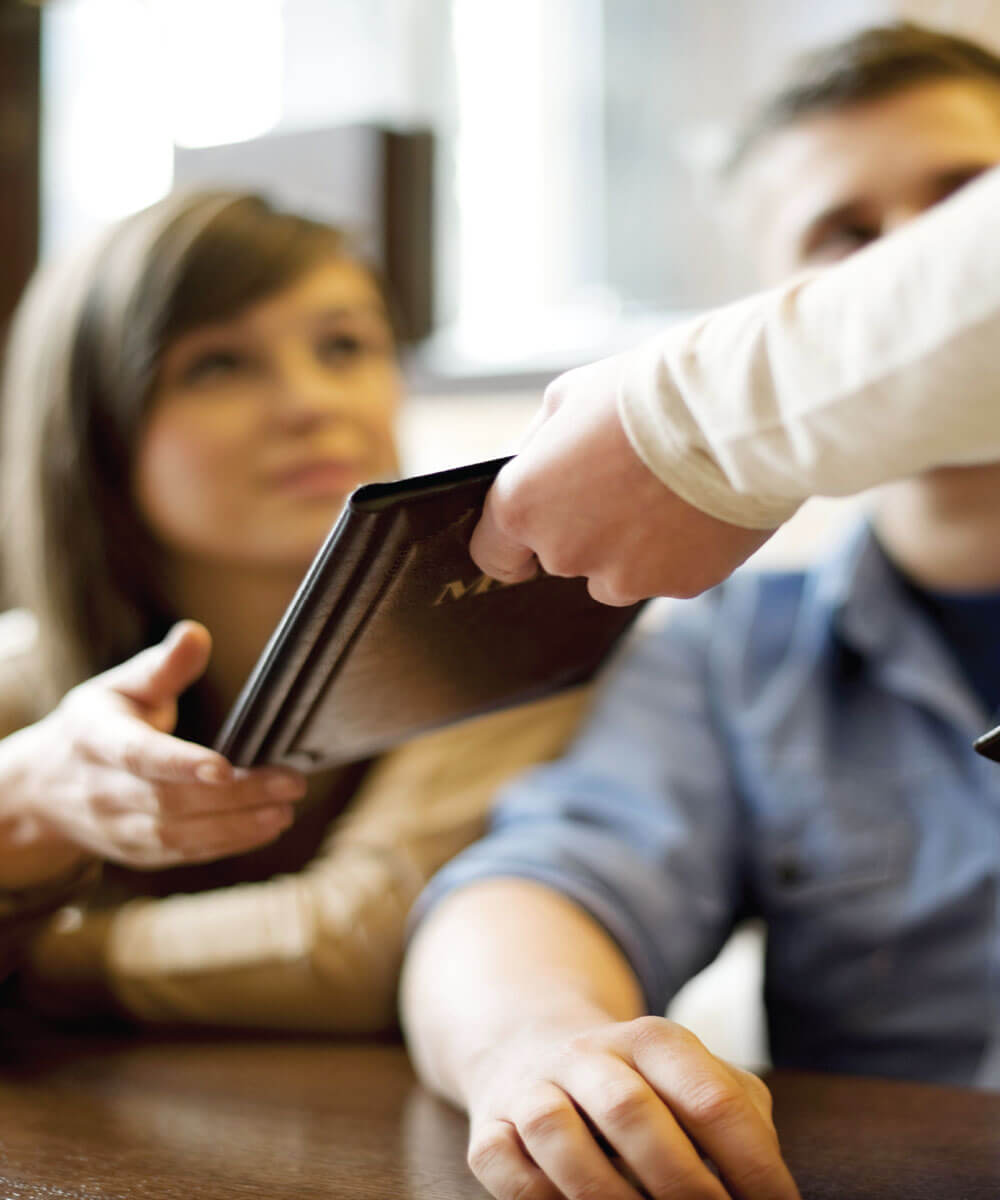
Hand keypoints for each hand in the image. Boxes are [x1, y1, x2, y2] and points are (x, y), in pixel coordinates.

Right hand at [9, 621, 304, 871]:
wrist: (45, 787)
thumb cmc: (98, 724)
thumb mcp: (119, 687)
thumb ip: (162, 666)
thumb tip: (196, 634)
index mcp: (94, 740)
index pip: (138, 756)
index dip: (180, 764)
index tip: (226, 767)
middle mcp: (103, 791)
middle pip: (170, 800)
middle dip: (234, 796)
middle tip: (291, 783)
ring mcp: (117, 829)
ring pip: (178, 836)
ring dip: (237, 827)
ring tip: (285, 810)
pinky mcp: (136, 853)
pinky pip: (183, 854)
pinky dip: (227, 845)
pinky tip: (267, 826)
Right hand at [464, 1015, 798, 1199]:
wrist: (532, 1048)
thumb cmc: (642, 1086)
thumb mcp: (694, 1079)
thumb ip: (739, 1116)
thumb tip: (768, 1190)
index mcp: (652, 1040)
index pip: (709, 1096)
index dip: (751, 1163)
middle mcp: (588, 1055)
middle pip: (629, 1109)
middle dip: (680, 1181)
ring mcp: (532, 1088)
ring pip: (555, 1131)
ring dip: (604, 1194)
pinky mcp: (488, 1128)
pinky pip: (503, 1164)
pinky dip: (539, 1198)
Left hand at [470, 357, 772, 604]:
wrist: (736, 409)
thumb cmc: (645, 392)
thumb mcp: (567, 398)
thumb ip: (535, 448)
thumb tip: (523, 469)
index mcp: (524, 506)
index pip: (493, 555)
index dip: (510, 546)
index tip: (526, 539)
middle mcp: (565, 552)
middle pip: (562, 558)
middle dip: (585, 529)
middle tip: (624, 482)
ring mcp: (623, 577)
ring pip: (616, 575)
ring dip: (632, 547)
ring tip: (668, 493)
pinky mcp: (679, 586)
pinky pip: (669, 574)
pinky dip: (680, 550)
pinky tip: (700, 507)